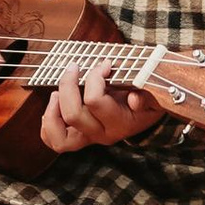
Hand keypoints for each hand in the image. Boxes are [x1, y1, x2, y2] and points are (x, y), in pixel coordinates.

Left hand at [37, 61, 164, 157]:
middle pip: (73, 115)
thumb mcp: (156, 97)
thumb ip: (149, 96)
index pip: (95, 101)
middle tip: (73, 68)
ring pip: (59, 138)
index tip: (104, 63)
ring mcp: (88, 137)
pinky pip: (55, 140)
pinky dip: (48, 125)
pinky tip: (54, 105)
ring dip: (52, 112)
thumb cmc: (148, 100)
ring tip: (58, 92)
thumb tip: (134, 99)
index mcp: (120, 123)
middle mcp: (102, 134)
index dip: (95, 77)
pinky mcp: (79, 137)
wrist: (148, 115)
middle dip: (68, 86)